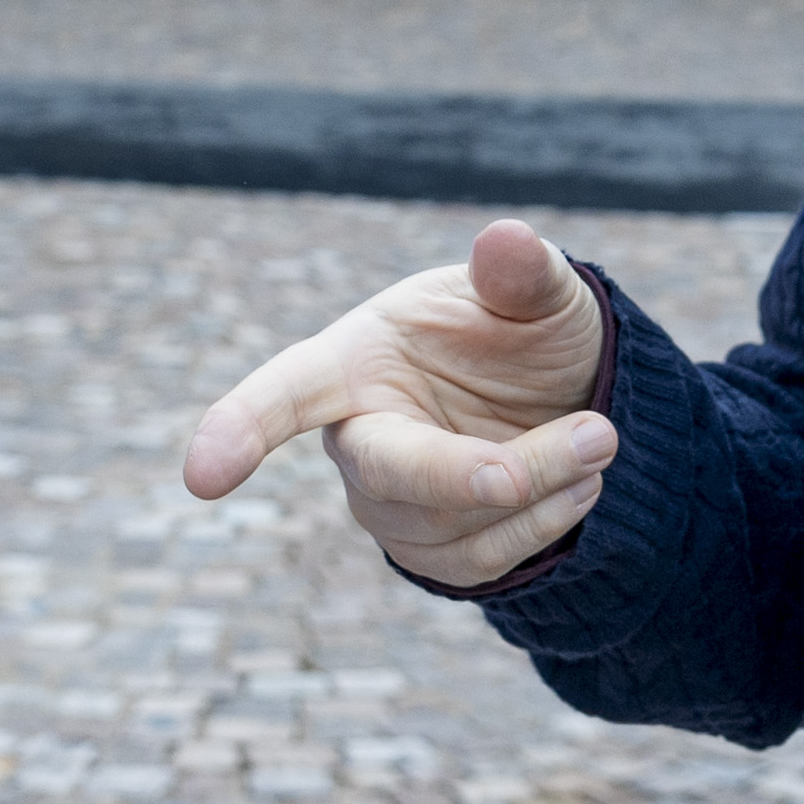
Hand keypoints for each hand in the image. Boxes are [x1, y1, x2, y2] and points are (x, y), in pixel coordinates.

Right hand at [179, 218, 612, 584]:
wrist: (567, 401)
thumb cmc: (525, 333)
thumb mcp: (535, 292)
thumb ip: (520, 274)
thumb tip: (508, 238)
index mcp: (355, 359)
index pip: (285, 392)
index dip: (240, 428)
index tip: (202, 476)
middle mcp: (358, 438)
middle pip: (390, 474)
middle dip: (479, 470)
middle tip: (591, 437)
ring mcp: (389, 504)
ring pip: (449, 527)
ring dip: (543, 490)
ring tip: (601, 437)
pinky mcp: (430, 552)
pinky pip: (478, 564)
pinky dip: (546, 525)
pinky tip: (581, 483)